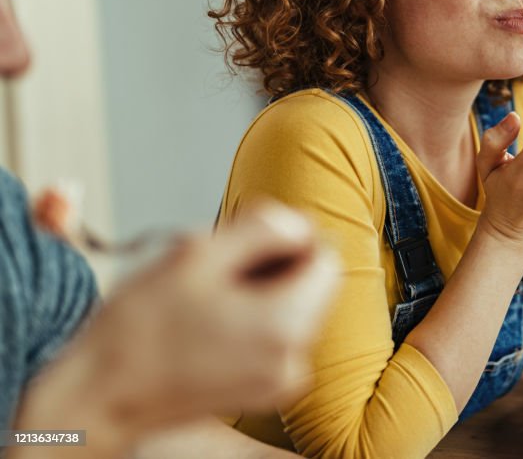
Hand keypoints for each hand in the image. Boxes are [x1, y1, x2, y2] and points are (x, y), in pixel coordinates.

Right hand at [39, 203, 338, 433]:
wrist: (99, 395)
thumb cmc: (138, 328)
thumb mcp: (198, 253)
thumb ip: (264, 226)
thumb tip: (301, 223)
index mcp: (286, 324)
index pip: (326, 257)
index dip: (290, 237)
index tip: (247, 238)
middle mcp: (295, 359)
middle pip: (313, 285)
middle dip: (274, 265)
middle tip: (219, 266)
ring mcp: (281, 381)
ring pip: (294, 309)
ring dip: (262, 291)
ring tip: (208, 296)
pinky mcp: (264, 391)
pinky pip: (278, 337)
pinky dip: (254, 319)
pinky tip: (210, 320)